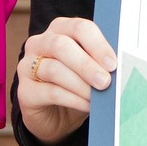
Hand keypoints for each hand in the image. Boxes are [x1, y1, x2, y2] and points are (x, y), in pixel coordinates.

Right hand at [15, 17, 116, 143]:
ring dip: (81, 84)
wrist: (57, 117)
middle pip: (61, 45)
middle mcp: (39, 43)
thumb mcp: (91, 71)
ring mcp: (28, 66)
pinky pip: (50, 92)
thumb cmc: (78, 86)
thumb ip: (101, 63)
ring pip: (54, 69)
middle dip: (87, 64)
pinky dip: (73, 99)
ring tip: (98, 97)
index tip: (113, 63)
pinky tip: (87, 106)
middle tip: (105, 81)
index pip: (79, 28)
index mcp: (60, 30)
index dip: (97, 44)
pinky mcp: (24, 91)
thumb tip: (122, 66)